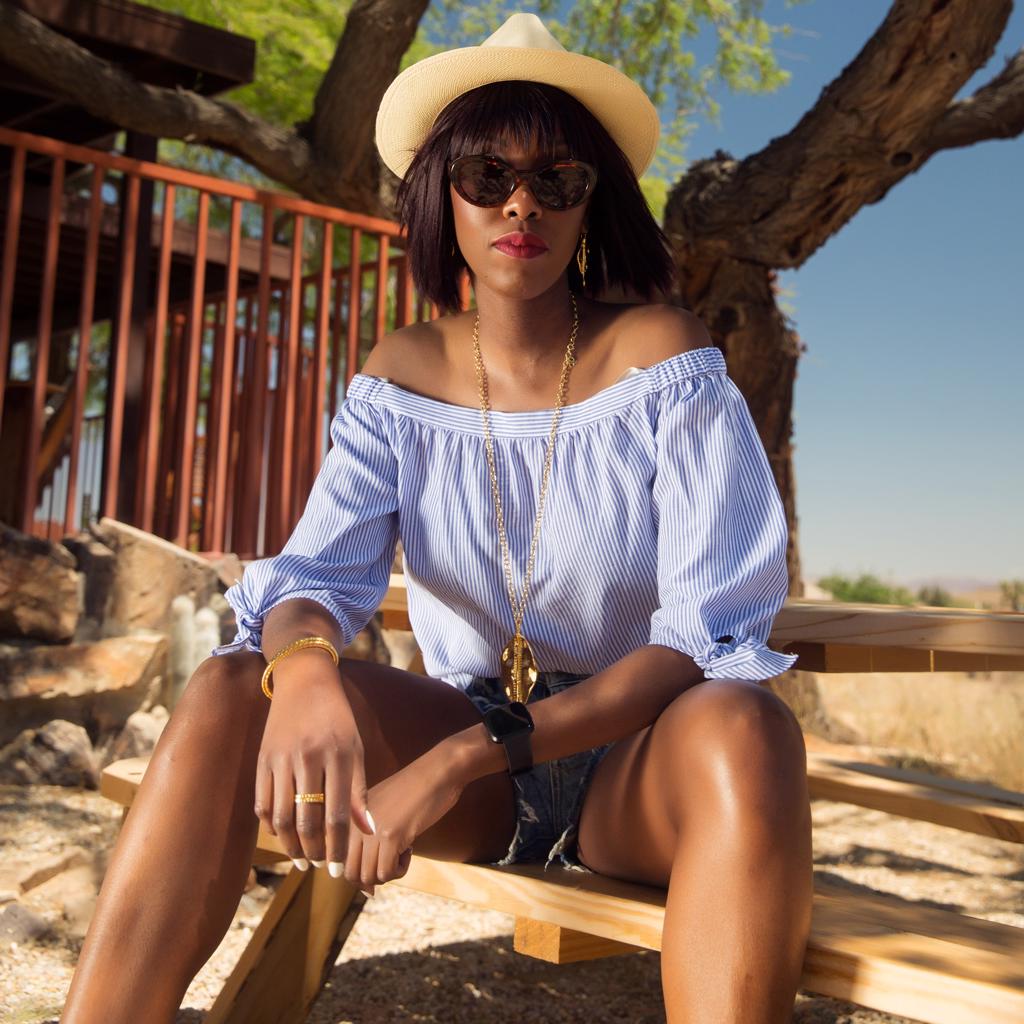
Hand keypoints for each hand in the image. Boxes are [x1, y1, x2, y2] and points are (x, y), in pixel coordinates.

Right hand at [254, 655, 373, 870]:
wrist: (304, 681)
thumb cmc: (337, 718)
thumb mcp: (356, 748)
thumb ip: (360, 790)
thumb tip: (368, 829)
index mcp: (338, 755)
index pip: (337, 814)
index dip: (338, 847)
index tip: (341, 869)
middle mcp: (308, 757)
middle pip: (307, 820)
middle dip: (315, 851)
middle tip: (321, 866)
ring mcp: (281, 759)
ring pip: (282, 817)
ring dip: (291, 844)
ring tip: (303, 858)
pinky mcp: (262, 759)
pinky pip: (262, 803)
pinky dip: (271, 826)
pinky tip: (283, 836)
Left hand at [344, 741, 465, 895]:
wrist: (437, 772)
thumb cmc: (413, 792)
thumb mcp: (380, 811)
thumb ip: (367, 842)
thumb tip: (367, 890)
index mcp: (348, 817)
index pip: (339, 861)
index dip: (358, 872)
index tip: (379, 863)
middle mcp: (353, 824)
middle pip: (351, 874)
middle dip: (373, 878)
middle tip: (392, 861)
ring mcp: (370, 830)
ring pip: (368, 877)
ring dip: (387, 874)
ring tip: (401, 853)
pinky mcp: (390, 835)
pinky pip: (386, 872)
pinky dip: (400, 870)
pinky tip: (410, 849)